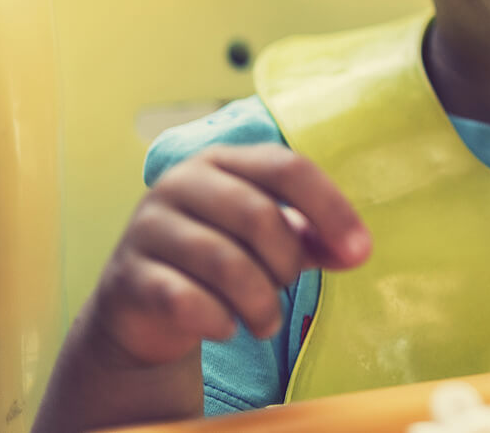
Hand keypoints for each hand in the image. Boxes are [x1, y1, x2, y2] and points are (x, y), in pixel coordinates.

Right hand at [83, 143, 369, 368]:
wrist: (143, 308)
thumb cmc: (219, 261)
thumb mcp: (270, 242)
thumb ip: (314, 238)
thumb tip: (357, 250)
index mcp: (223, 161)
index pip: (287, 168)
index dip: (331, 209)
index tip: (360, 253)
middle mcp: (180, 182)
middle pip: (259, 216)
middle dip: (287, 263)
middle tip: (287, 287)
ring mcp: (148, 227)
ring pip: (227, 264)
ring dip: (260, 304)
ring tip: (265, 321)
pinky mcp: (128, 277)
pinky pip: (189, 302)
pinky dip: (220, 323)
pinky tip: (225, 327)